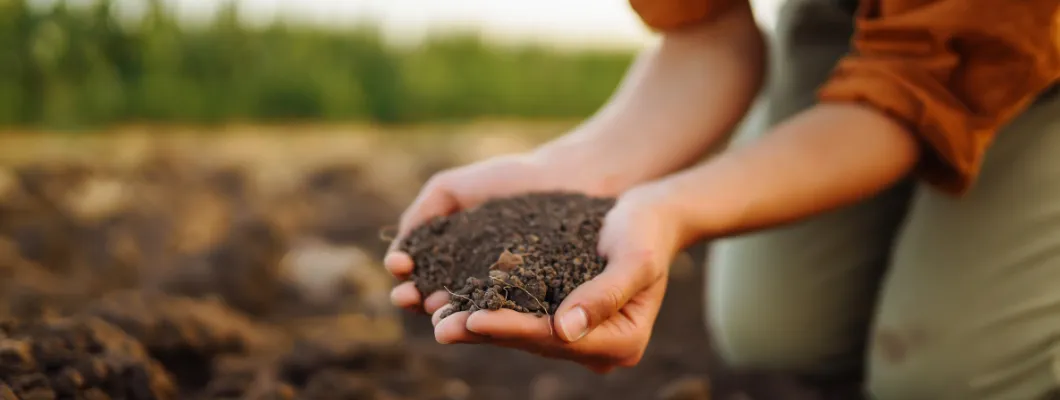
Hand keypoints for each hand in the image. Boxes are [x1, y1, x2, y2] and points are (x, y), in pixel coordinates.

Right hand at [385, 151, 618, 314]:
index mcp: (456, 261)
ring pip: (472, 312)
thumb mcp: (453, 188)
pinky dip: (492, 315)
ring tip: (435, 308)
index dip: (407, 279)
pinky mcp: (541, 304)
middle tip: (408, 297)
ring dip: (449, 314)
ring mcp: (510, 297)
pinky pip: (514, 313)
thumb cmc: (512, 179)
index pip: (422, 279)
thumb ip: (423, 213)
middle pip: (441, 301)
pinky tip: (475, 310)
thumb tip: (397, 254)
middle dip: (420, 300)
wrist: (570, 176)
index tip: (400, 269)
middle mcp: (479, 284)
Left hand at [430, 183, 684, 372]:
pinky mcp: (562, 317)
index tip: (473, 319)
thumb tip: (564, 330)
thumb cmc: (647, 231)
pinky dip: (489, 309)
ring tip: (436, 317)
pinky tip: (454, 301)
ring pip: (521, 334)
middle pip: (533, 342)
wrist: (650, 216)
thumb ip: (604, 294)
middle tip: (439, 326)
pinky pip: (520, 317)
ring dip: (478, 326)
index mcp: (622, 342)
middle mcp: (599, 347)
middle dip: (484, 332)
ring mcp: (579, 336)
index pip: (556, 339)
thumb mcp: (634, 257)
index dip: (512, 329)